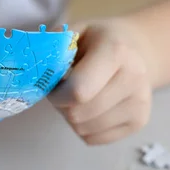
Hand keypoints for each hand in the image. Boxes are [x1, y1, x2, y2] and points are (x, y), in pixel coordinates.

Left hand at [48, 18, 156, 144]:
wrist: (138, 49)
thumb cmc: (97, 40)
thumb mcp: (73, 30)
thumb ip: (51, 47)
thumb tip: (29, 67)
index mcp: (115, 51)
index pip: (78, 91)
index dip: (56, 94)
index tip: (52, 86)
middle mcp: (134, 78)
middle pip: (79, 114)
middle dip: (61, 105)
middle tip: (62, 90)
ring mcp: (140, 102)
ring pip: (84, 129)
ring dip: (71, 117)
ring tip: (78, 96)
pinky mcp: (140, 121)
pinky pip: (94, 139)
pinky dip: (83, 127)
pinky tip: (90, 107)